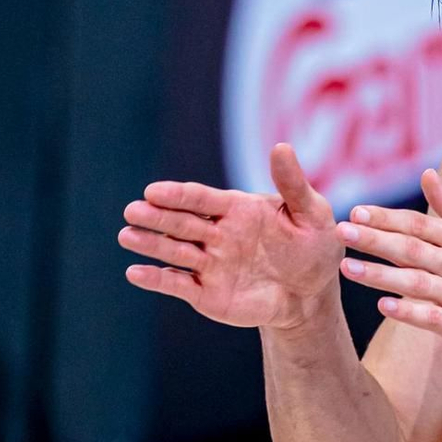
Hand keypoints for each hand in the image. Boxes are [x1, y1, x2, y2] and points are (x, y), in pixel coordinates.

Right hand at [120, 144, 340, 329]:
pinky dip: (156, 279)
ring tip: (127, 236)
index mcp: (236, 209)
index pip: (201, 198)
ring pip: (173, 251)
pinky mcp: (206, 292)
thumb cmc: (314, 249)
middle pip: (180, 222)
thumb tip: (281, 146)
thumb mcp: (312, 214)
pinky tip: (135, 273)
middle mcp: (217, 234)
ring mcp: (209, 263)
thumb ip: (293, 185)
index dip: (178, 195)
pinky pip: (177, 284)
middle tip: (133, 211)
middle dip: (156, 217)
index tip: (154, 192)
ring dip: (149, 243)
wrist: (312, 295)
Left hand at [341, 170, 441, 368]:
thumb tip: (426, 176)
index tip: (356, 213)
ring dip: (380, 275)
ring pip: (417, 282)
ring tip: (348, 270)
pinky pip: (433, 318)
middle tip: (341, 233)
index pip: (420, 224)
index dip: (386, 218)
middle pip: (413, 249)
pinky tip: (384, 306)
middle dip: (374, 240)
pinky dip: (409, 312)